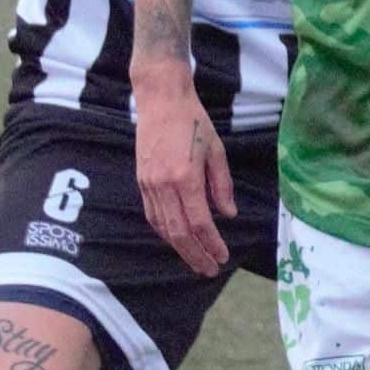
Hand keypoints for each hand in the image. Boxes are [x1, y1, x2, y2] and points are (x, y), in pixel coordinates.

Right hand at [135, 80, 236, 275]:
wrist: (160, 99)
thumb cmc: (194, 121)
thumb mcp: (217, 151)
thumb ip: (222, 186)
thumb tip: (228, 215)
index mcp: (185, 177)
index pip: (199, 223)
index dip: (211, 243)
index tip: (223, 256)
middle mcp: (164, 185)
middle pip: (179, 232)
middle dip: (195, 255)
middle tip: (209, 270)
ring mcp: (149, 184)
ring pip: (163, 227)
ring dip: (180, 248)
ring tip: (195, 261)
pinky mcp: (141, 180)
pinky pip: (152, 215)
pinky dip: (165, 232)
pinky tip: (176, 240)